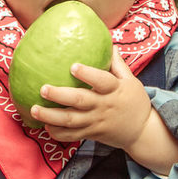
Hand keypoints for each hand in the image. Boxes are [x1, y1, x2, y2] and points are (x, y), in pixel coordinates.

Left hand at [33, 50, 153, 150]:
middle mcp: (103, 106)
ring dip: (51, 116)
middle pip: (80, 101)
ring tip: (35, 109)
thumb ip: (118, 64)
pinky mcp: (92, 134)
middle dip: (60, 95)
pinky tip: (45, 126)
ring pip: (71, 121)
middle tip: (43, 88)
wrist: (142, 132)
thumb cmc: (135, 102)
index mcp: (115, 90)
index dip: (88, 74)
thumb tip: (108, 42)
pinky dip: (58, 132)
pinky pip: (73, 135)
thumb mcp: (132, 81)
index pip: (102, 81)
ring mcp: (96, 121)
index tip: (73, 66)